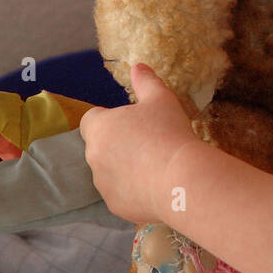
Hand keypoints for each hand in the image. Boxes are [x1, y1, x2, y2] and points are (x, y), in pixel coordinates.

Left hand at [79, 63, 198, 225]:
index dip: (110, 120)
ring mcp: (103, 185)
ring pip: (109, 173)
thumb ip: (146, 82)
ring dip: (124, 170)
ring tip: (155, 168)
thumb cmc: (169, 133)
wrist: (180, 180)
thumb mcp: (161, 100)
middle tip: (149, 145)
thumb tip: (138, 66)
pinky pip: (121, 195)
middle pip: (100, 147)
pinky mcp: (115, 206)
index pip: (92, 120)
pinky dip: (133, 192)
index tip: (133, 124)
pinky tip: (156, 187)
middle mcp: (94, 157)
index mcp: (99, 128)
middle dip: (118, 146)